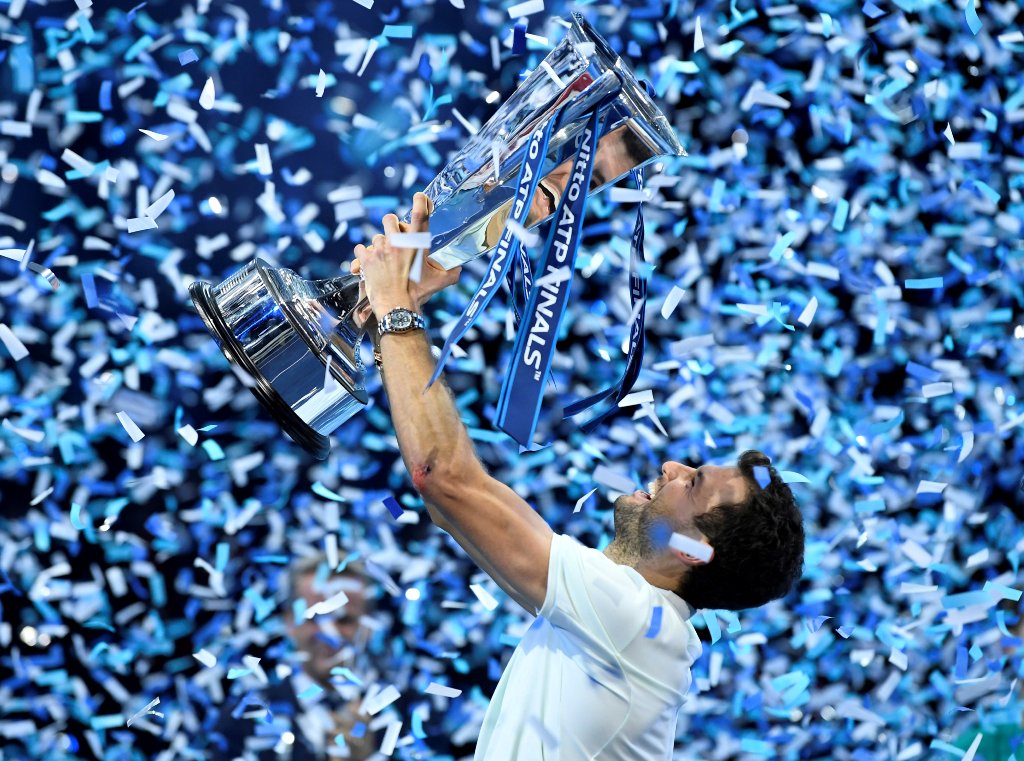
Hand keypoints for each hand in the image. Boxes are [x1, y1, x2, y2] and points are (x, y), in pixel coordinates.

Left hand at [351, 193, 461, 318]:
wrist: (397, 307)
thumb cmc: (418, 294)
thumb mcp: (440, 282)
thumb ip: (452, 272)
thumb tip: (459, 268)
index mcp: (417, 244)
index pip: (420, 214)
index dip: (420, 201)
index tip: (419, 196)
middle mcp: (398, 243)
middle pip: (390, 218)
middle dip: (392, 226)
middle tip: (395, 238)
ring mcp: (380, 249)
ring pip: (376, 237)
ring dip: (380, 246)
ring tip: (385, 260)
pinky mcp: (366, 259)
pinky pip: (361, 248)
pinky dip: (364, 255)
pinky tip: (370, 264)